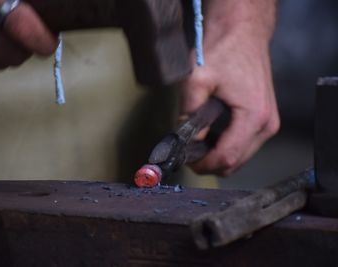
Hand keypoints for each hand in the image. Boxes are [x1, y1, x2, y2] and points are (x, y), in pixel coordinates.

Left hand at [180, 28, 279, 175]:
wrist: (243, 31)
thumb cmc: (224, 49)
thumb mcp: (196, 79)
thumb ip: (189, 114)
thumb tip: (186, 139)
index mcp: (253, 115)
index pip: (227, 157)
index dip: (203, 165)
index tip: (186, 161)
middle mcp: (267, 123)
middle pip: (236, 162)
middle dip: (210, 163)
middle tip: (188, 155)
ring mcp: (269, 122)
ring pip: (241, 156)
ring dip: (218, 156)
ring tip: (197, 145)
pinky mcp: (265, 117)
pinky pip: (245, 144)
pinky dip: (227, 146)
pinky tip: (211, 137)